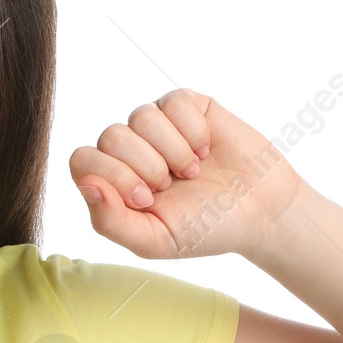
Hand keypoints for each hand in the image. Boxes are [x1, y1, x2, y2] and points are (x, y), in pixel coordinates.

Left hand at [68, 88, 309, 260]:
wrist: (259, 212)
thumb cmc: (203, 229)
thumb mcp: (154, 240)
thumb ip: (110, 221)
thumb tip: (86, 184)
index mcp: (113, 179)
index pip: (82, 160)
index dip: (113, 176)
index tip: (147, 198)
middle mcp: (130, 148)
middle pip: (111, 136)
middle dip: (147, 166)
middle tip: (173, 186)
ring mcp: (157, 125)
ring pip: (141, 116)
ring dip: (174, 150)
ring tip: (193, 171)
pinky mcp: (187, 107)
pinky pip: (174, 101)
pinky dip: (194, 130)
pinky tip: (206, 149)